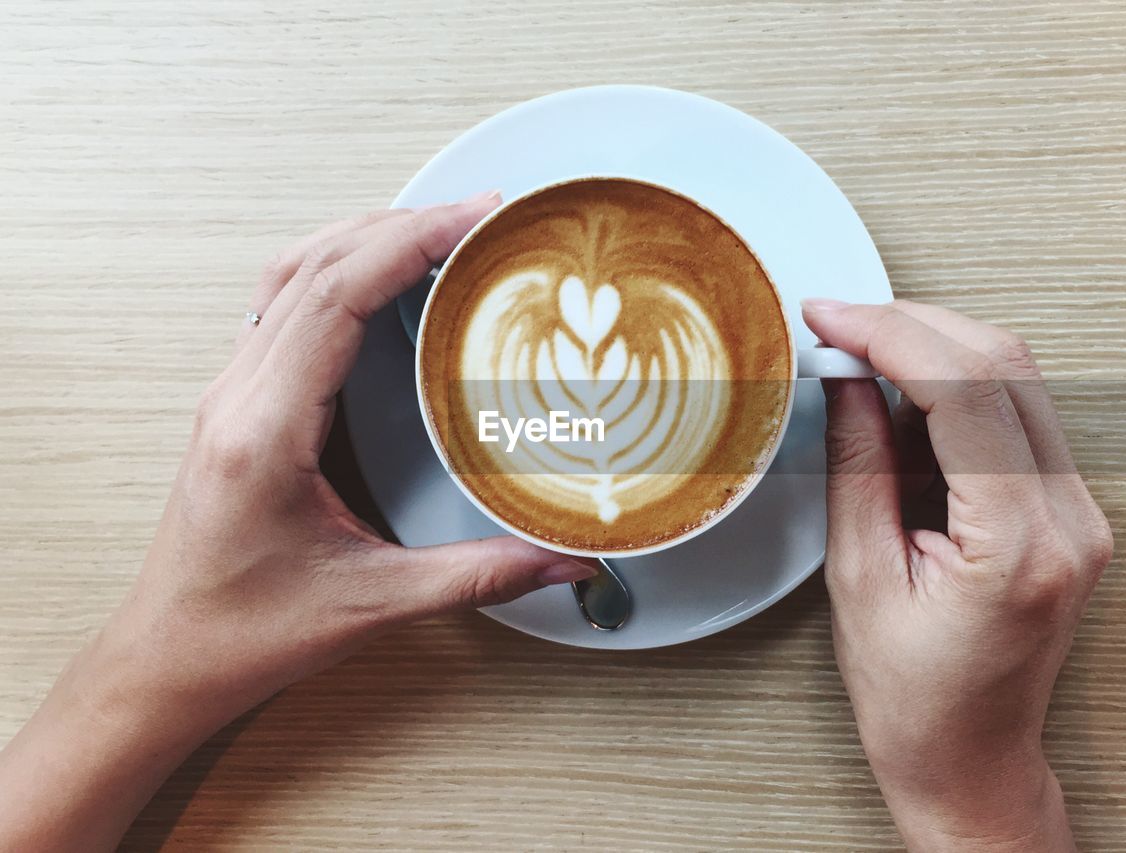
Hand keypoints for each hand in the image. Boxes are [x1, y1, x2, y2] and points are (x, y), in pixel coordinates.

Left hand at [0, 196, 595, 851]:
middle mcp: (240, 395)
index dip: (410, 242)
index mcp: (265, 429)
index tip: (474, 217)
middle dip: (402, 224)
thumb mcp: (371, 603)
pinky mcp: (241, 402)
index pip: (335, 296)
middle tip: (481, 212)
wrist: (169, 655)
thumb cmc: (243, 629)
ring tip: (438, 227)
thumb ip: (477, 576)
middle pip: (314, 265)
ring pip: (291, 274)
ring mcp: (233, 392)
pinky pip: (283, 305)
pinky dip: (339, 269)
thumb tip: (562, 557)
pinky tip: (379, 276)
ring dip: (364, 237)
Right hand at [802, 299, 1112, 851]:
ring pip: (1016, 378)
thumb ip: (860, 466)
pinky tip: (902, 395)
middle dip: (911, 326)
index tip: (831, 319)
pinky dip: (955, 386)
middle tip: (837, 327)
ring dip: (934, 349)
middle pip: (1003, 366)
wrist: (968, 756)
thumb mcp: (860, 577)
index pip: (965, 391)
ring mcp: (1080, 512)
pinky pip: (1017, 414)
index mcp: (1020, 544)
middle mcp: (1070, 520)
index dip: (890, 335)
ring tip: (859, 359)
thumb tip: (847, 379)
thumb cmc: (913, 696)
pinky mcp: (1067, 509)